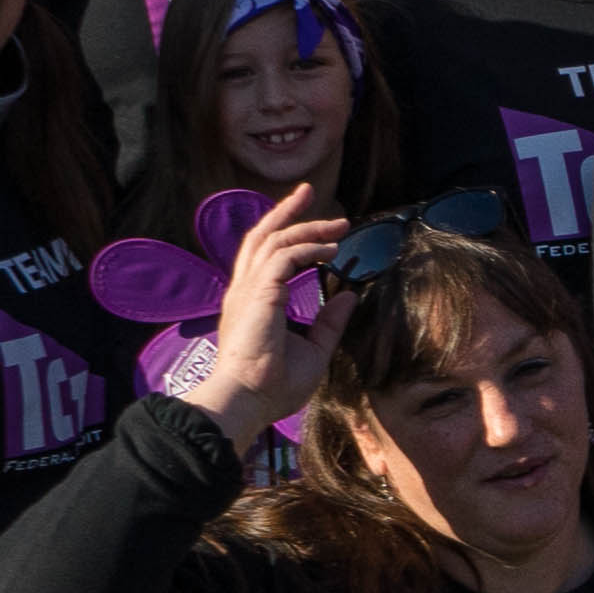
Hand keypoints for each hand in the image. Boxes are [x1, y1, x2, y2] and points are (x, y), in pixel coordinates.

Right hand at [171, 184, 353, 446]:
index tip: (318, 228)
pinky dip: (308, 247)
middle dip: (286, 210)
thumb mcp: (314, 351)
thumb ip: (329, 323)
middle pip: (260, 236)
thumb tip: (349, 297)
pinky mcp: (258, 293)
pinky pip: (283, 256)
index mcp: (252, 302)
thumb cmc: (273, 385)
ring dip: (306, 226)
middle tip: (309, 191)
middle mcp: (244, 290)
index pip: (264, 257)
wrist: (248, 401)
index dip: (287, 234)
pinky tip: (331, 251)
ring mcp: (246, 290)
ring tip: (338, 223)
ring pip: (273, 239)